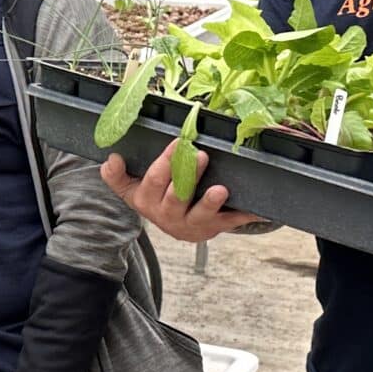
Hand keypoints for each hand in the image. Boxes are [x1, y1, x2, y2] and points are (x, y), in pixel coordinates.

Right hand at [102, 149, 260, 244]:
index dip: (164, 163)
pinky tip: (261, 210)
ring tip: (220, 190)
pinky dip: (246, 215)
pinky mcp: (214, 227)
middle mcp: (168, 215)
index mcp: (148, 202)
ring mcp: (193, 223)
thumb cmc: (155, 199)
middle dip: (188, 177)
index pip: (154, 181)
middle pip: (177, 197)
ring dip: (210, 202)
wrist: (176, 228)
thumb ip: (117, 175)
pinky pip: (231, 221)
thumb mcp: (131, 189)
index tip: (177, 144)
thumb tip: (111, 158)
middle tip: (200, 156)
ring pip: (201, 215)